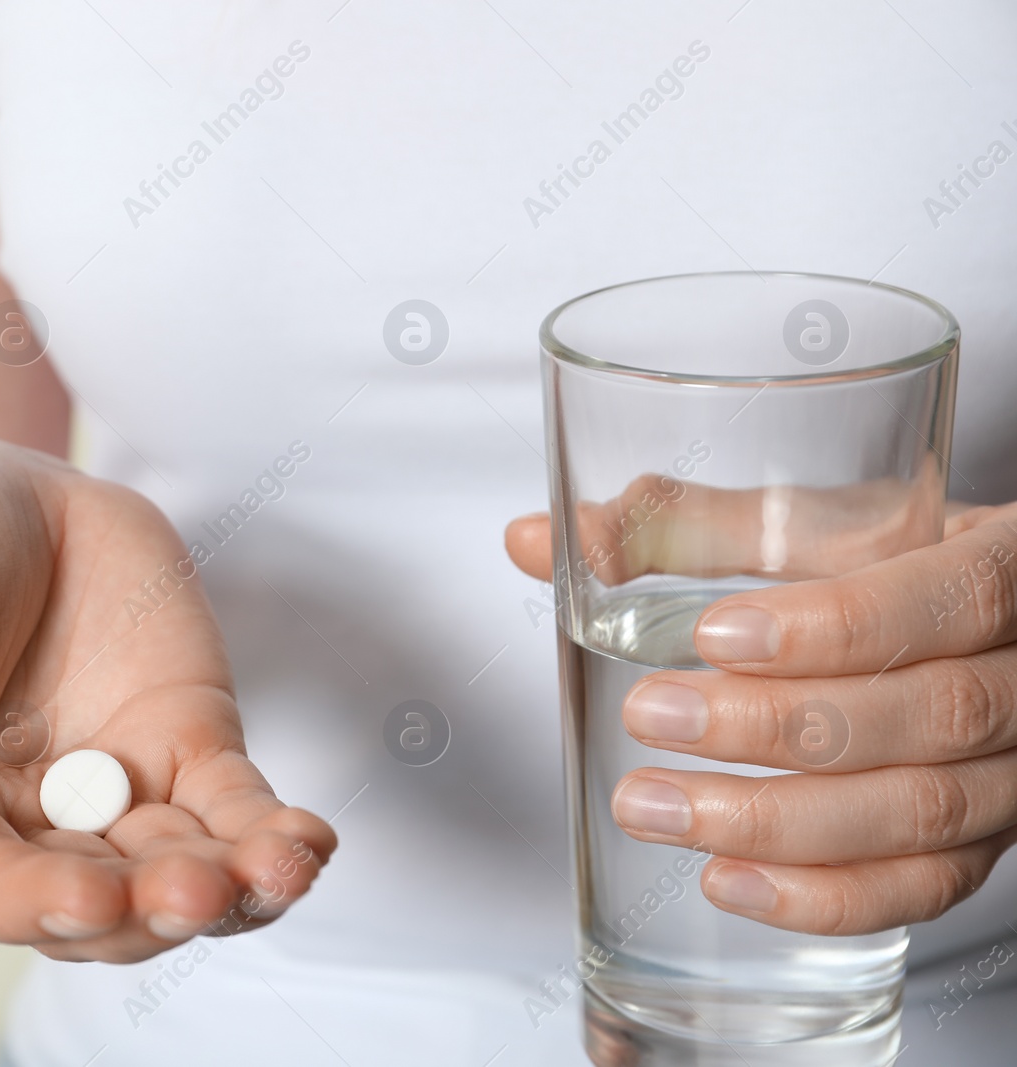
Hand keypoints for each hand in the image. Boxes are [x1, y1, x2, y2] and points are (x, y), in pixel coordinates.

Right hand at [0, 436, 335, 961]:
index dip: (32, 901)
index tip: (90, 896)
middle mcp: (29, 826)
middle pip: (94, 905)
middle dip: (147, 910)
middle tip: (193, 889)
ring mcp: (118, 793)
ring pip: (176, 873)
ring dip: (228, 889)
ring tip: (270, 874)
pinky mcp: (188, 746)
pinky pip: (236, 808)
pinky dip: (273, 835)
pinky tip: (305, 845)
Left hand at [508, 495, 1016, 935]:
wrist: (983, 630)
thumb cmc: (893, 565)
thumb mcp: (814, 528)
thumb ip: (687, 528)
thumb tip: (535, 540)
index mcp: (997, 569)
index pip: (946, 600)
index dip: (835, 626)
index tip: (717, 635)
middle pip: (926, 715)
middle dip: (775, 727)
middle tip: (647, 715)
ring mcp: (1011, 772)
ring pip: (920, 813)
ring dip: (775, 820)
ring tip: (652, 806)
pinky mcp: (980, 844)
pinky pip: (921, 889)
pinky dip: (820, 897)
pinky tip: (724, 880)